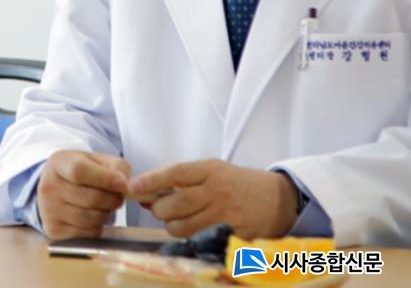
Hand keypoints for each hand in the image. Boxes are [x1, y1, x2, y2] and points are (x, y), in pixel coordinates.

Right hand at [37, 150, 130, 239]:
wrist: (57, 187)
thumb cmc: (82, 172)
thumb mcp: (98, 160)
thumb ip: (115, 166)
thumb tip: (125, 184)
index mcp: (60, 163)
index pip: (79, 171)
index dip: (104, 178)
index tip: (123, 184)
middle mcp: (49, 187)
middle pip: (89, 198)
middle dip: (112, 199)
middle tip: (119, 196)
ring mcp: (48, 211)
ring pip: (89, 218)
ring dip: (106, 214)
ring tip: (107, 205)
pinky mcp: (53, 231)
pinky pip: (85, 234)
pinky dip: (98, 227)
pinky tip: (96, 216)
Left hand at [127, 160, 298, 238]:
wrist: (278, 199)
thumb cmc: (241, 184)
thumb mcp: (217, 172)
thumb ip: (187, 181)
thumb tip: (148, 191)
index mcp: (212, 169)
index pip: (177, 172)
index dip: (152, 180)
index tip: (133, 186)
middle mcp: (217, 189)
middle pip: (175, 203)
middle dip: (159, 209)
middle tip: (158, 208)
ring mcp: (224, 213)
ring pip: (182, 226)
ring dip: (171, 226)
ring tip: (175, 220)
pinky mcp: (229, 234)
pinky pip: (198, 240)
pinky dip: (188, 237)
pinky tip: (192, 230)